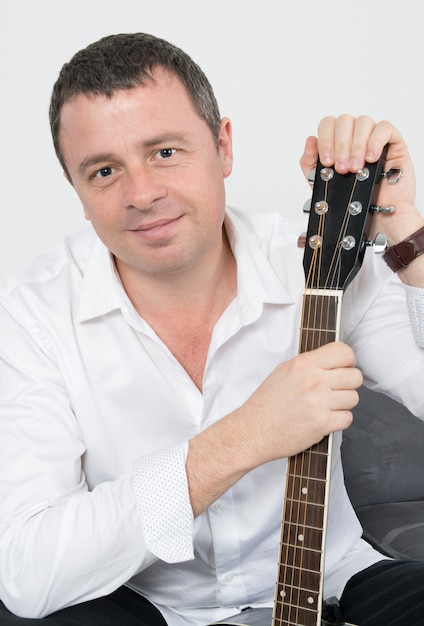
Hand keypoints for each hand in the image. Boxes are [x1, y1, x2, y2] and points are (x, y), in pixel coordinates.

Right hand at [239, 341, 361, 464]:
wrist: (254, 430)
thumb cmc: (267, 403)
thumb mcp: (284, 371)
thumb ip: (310, 364)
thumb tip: (332, 362)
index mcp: (304, 364)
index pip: (344, 352)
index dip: (348, 362)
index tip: (343, 369)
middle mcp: (313, 380)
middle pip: (355, 376)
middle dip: (348, 385)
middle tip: (334, 391)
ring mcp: (318, 402)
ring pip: (354, 398)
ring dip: (343, 404)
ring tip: (325, 406)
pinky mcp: (322, 423)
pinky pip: (348, 418)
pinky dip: (338, 421)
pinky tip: (323, 419)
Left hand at [299, 115, 422, 244]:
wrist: (377, 217)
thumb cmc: (351, 199)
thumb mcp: (322, 183)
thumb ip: (310, 163)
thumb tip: (310, 140)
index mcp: (337, 141)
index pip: (328, 125)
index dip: (325, 141)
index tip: (327, 162)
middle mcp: (354, 136)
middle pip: (344, 121)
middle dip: (340, 146)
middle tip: (342, 169)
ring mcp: (373, 137)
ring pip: (363, 122)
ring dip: (356, 146)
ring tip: (356, 168)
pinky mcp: (392, 142)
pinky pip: (384, 128)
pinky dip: (375, 141)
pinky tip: (371, 159)